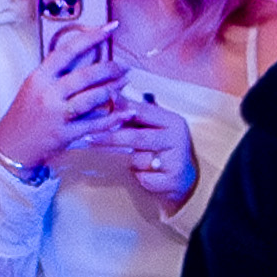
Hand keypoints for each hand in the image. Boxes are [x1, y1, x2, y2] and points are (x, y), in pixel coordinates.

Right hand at [0, 20, 126, 178]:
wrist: (10, 148)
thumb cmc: (24, 117)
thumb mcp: (33, 88)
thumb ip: (55, 74)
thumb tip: (83, 57)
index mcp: (39, 77)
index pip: (68, 50)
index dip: (91, 36)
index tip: (110, 28)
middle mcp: (47, 93)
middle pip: (85, 75)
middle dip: (110, 68)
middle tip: (123, 66)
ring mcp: (56, 114)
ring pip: (91, 97)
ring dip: (113, 89)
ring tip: (124, 83)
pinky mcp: (64, 134)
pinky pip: (94, 124)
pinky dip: (113, 118)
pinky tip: (126, 113)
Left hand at [109, 85, 199, 206]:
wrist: (187, 179)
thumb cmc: (164, 148)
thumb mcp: (157, 127)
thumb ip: (137, 114)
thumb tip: (111, 96)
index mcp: (173, 121)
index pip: (142, 113)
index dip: (119, 111)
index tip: (97, 109)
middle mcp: (177, 139)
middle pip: (137, 137)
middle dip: (111, 138)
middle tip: (89, 139)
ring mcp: (176, 161)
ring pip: (138, 160)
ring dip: (132, 162)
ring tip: (142, 161)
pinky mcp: (172, 181)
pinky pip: (144, 178)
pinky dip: (140, 177)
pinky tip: (148, 175)